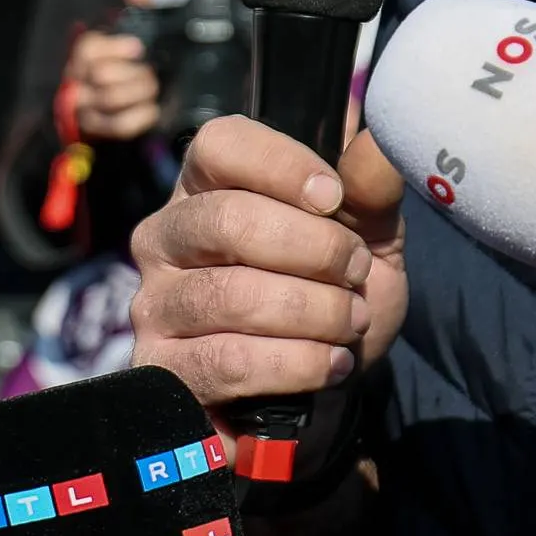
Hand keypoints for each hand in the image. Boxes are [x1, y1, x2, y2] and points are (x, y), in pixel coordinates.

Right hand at [66, 29, 162, 140]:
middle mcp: (76, 79)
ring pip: (110, 99)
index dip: (116, 48)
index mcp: (82, 54)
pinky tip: (153, 109)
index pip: (89, 49)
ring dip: (139, 93)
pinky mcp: (94, 127)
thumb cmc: (122, 62)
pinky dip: (140, 116)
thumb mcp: (123, 35)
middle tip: (151, 73)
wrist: (104, 101)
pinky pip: (117, 124)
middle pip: (102, 75)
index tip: (139, 48)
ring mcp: (83, 105)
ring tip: (153, 88)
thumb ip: (135, 8)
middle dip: (134, 74)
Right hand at [131, 120, 408, 414]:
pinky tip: (331, 364)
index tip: (334, 198)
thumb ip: (369, 190)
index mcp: (207, 187)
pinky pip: (229, 360)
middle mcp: (165, 238)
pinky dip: (296, 363)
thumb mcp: (367, 240)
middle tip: (356, 272)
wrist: (320, 398)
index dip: (281, 164)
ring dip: (314, 310)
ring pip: (232, 294)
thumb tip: (380, 137)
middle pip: (227, 219)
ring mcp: (156, 305)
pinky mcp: (163, 370)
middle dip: (313, 249)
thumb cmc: (331, 299)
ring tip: (351, 322)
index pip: (221, 145)